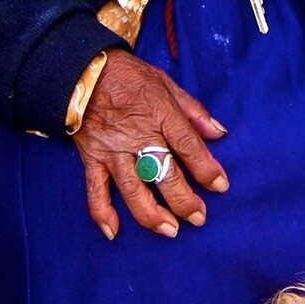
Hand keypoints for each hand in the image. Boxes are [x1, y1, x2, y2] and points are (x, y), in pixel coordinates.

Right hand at [73, 50, 228, 239]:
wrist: (84, 71)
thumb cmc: (130, 77)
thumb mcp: (166, 84)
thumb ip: (193, 111)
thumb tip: (219, 133)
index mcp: (160, 114)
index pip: (188, 146)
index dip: (206, 168)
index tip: (220, 186)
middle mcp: (138, 136)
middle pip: (164, 173)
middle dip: (183, 200)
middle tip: (198, 218)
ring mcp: (113, 150)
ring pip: (133, 189)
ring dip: (152, 214)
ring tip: (169, 230)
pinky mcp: (92, 159)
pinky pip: (95, 190)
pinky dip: (102, 213)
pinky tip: (114, 231)